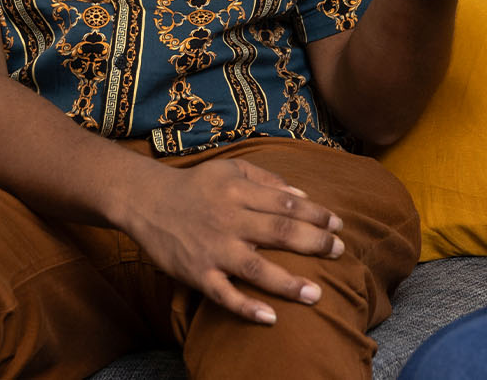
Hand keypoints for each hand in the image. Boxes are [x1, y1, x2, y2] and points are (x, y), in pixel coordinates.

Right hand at [118, 158, 345, 324]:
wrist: (146, 200)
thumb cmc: (195, 184)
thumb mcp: (231, 168)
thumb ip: (267, 180)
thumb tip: (302, 197)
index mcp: (240, 192)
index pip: (288, 204)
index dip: (317, 215)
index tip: (338, 225)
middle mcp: (230, 220)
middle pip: (280, 233)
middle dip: (315, 243)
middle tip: (340, 251)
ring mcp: (214, 249)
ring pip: (256, 269)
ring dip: (288, 283)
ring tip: (316, 295)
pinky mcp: (197, 273)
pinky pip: (224, 295)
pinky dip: (246, 307)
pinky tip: (270, 318)